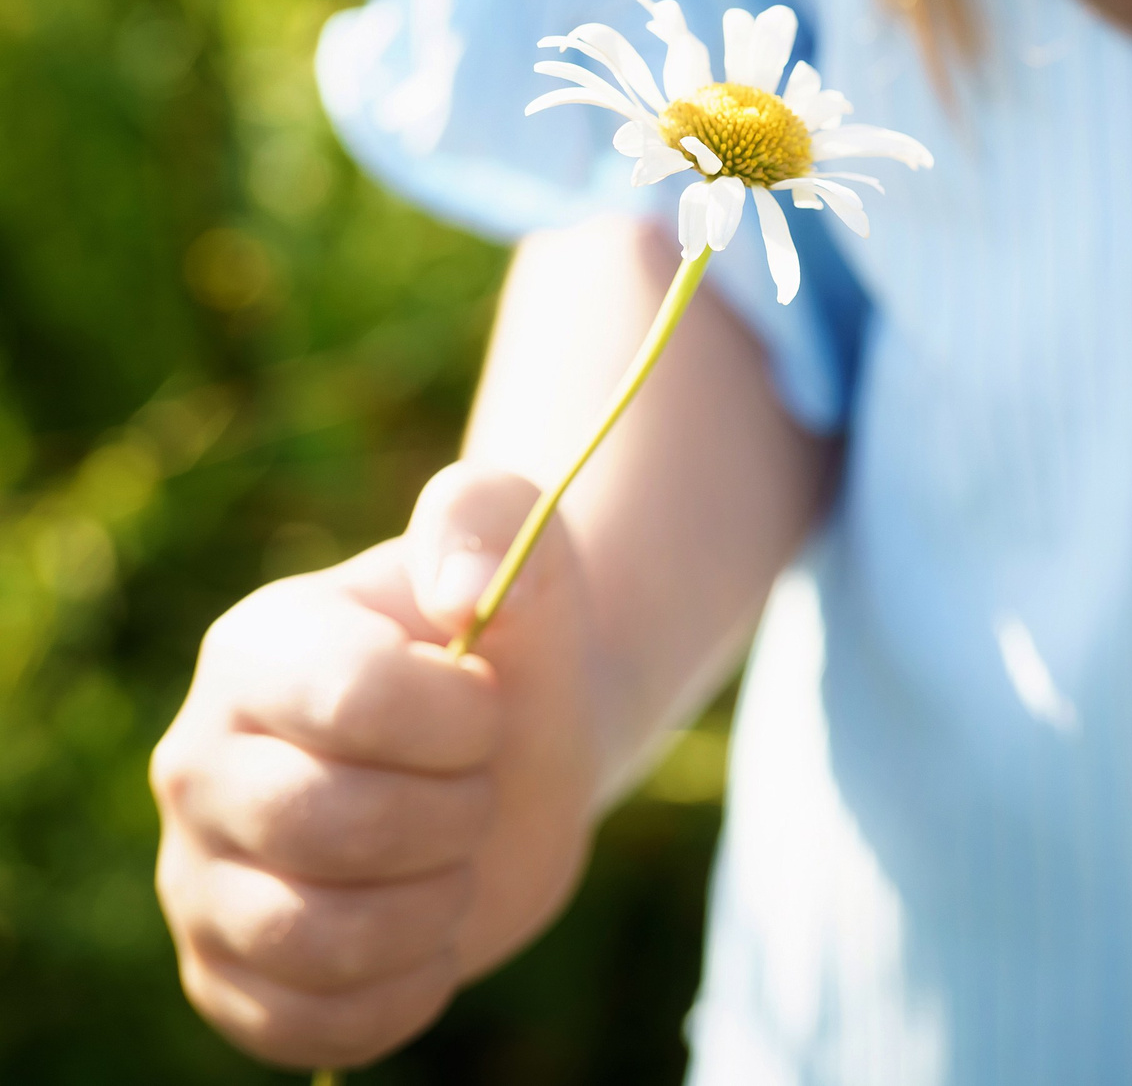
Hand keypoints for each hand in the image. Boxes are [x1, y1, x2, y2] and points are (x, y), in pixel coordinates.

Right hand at [150, 464, 602, 1067]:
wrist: (518, 746)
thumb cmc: (510, 643)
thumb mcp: (520, 546)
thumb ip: (490, 518)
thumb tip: (463, 589)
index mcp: (255, 651)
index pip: (353, 702)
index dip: (460, 722)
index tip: (492, 707)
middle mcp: (198, 764)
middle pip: (328, 825)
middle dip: (452, 815)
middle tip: (477, 791)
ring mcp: (200, 879)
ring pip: (313, 938)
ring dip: (432, 909)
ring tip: (453, 863)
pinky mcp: (229, 977)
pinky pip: (305, 1026)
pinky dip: (400, 995)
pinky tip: (429, 939)